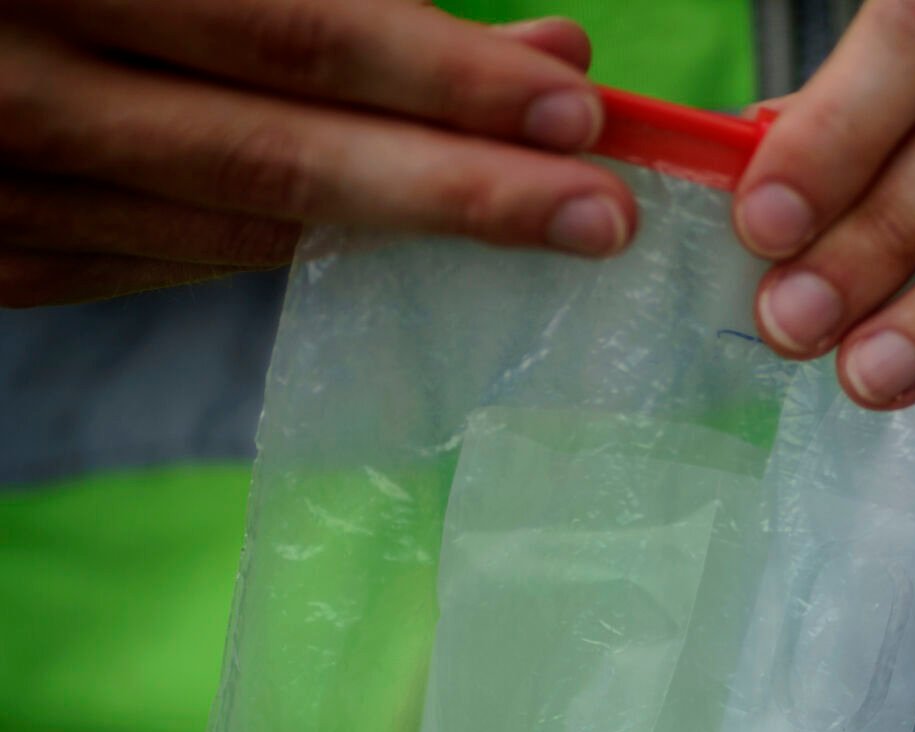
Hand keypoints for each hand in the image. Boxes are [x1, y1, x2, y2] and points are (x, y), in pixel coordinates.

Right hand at [0, 0, 636, 306]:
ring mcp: (6, 192)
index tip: (574, 110)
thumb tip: (541, 53)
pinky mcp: (6, 258)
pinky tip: (395, 236)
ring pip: (245, 228)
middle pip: (281, 160)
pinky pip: (186, 261)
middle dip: (461, 192)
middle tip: (601, 216)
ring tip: (534, 217)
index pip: (290, 32)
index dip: (441, 77)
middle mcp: (21, 90)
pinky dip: (302, 246)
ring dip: (401, 231)